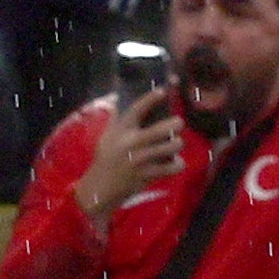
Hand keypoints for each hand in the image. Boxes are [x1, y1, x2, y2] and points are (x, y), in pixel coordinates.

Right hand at [73, 79, 184, 218]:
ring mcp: (142, 160)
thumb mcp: (107, 135)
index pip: (137, 109)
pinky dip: (177, 164)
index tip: (163, 91)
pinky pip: (173, 167)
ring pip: (172, 146)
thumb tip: (121, 96)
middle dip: (176, 124)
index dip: (151, 98)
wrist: (101, 187)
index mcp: (121, 129)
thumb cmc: (106, 157)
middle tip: (177, 124)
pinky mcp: (148, 175)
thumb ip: (117, 117)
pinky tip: (174, 162)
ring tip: (175, 144)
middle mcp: (132, 142)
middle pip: (163, 128)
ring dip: (177, 144)